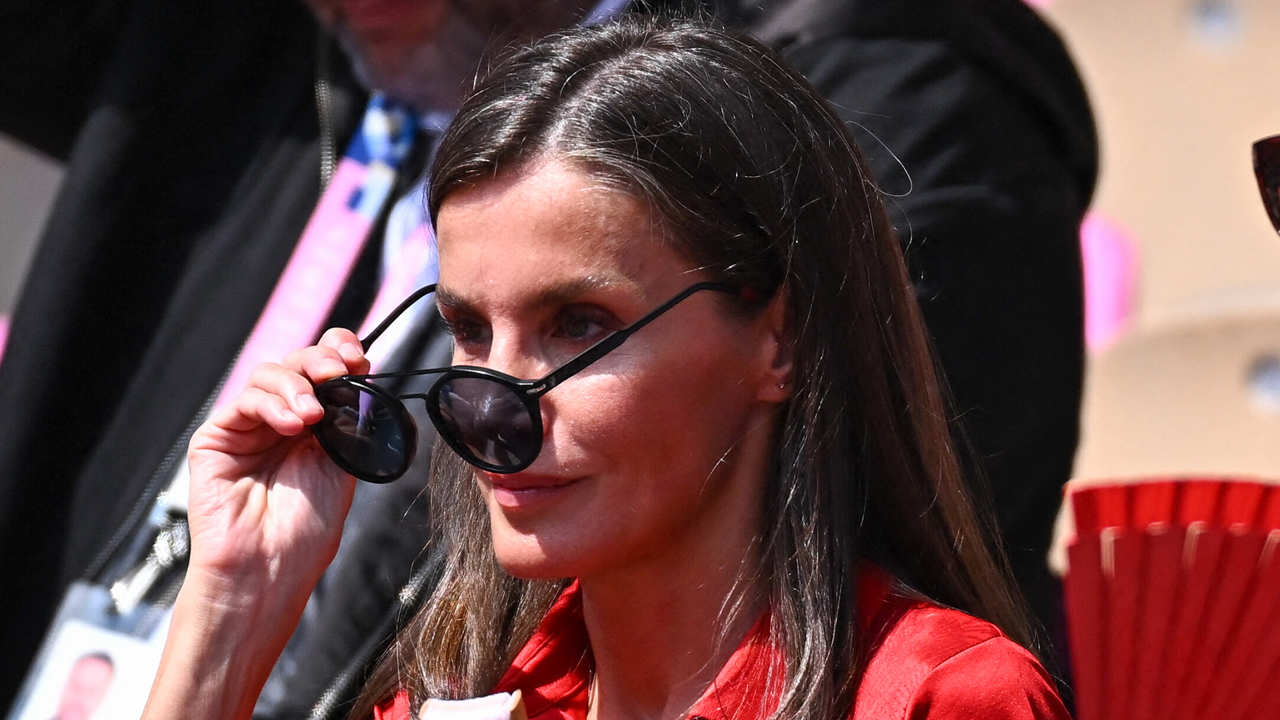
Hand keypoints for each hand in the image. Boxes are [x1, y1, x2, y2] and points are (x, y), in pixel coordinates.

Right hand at [184, 328, 368, 604]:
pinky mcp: (216, 439)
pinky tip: (291, 423)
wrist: (270, 572)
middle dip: (321, 360)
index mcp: (316, 426)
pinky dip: (271, 404)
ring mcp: (248, 428)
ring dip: (297, 385)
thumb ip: (347, 420)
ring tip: (312, 416)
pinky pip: (243, 402)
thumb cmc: (306, 531)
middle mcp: (281, 421)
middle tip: (339, 373)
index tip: (359, 357)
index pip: (324, 372)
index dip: (339, 352)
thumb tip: (359, 376)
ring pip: (269, 375)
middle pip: (297, 364)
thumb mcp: (341, 465)